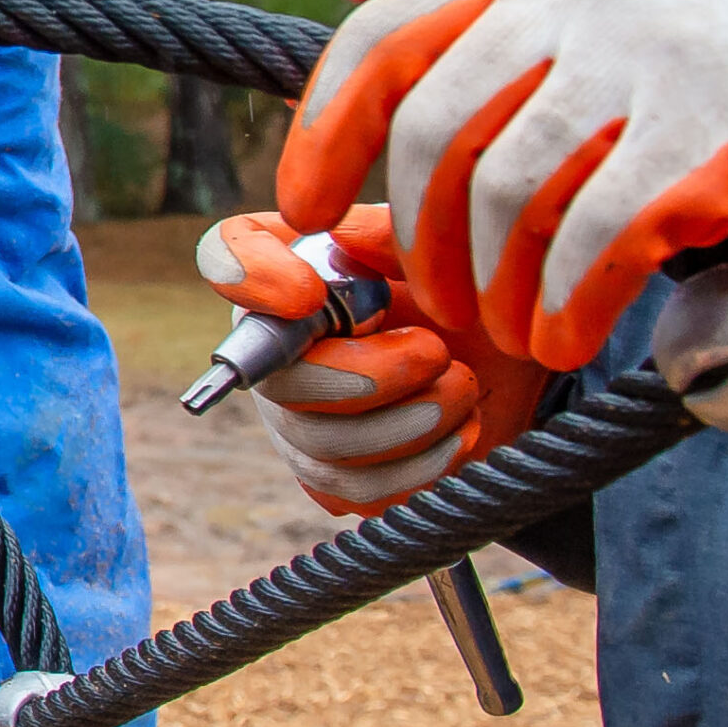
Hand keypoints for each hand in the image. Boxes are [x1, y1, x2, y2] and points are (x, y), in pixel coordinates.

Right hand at [196, 207, 546, 514]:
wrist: (502, 362)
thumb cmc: (457, 290)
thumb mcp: (432, 250)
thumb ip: (388, 235)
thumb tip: (340, 238)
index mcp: (288, 267)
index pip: (225, 258)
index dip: (249, 279)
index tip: (309, 294)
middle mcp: (274, 348)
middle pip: (280, 382)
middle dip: (371, 378)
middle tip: (437, 352)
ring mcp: (297, 422)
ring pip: (327, 447)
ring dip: (415, 420)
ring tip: (463, 386)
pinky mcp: (335, 480)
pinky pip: (362, 491)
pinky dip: (425, 464)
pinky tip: (458, 428)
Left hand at [278, 0, 727, 370]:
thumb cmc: (713, 67)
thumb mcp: (596, 31)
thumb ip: (502, 75)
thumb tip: (384, 172)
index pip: (382, 37)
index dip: (324, 127)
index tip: (299, 204)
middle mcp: (573, 1)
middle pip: (430, 128)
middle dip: (414, 233)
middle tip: (434, 300)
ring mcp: (640, 61)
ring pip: (505, 189)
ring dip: (489, 283)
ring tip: (508, 331)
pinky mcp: (704, 135)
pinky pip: (594, 234)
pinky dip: (561, 301)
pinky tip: (562, 335)